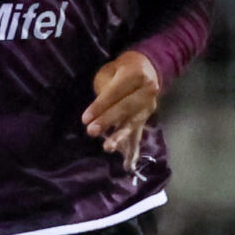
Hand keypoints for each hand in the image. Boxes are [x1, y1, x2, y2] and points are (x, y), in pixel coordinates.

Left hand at [83, 49, 161, 170]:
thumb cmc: (122, 69)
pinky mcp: (146, 119)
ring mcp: (148, 107)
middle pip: (126, 108)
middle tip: (91, 131)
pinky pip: (138, 135)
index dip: (101, 105)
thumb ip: (105, 89)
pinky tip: (129, 166)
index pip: (117, 92)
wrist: (148, 68)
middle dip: (108, 121)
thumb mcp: (111, 70)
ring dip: (119, 137)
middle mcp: (147, 91)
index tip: (85, 118)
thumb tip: (97, 113)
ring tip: (108, 148)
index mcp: (137, 74)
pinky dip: (133, 152)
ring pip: (133, 123)